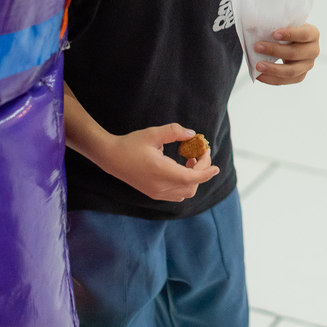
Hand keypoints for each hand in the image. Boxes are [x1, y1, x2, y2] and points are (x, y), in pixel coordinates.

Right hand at [97, 123, 219, 201]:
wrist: (110, 157)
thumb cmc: (131, 144)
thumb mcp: (152, 133)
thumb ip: (174, 132)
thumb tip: (192, 134)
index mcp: (161, 172)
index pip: (191, 178)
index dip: (206, 173)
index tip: (216, 166)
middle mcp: (160, 187)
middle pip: (191, 186)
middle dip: (201, 171)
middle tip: (200, 153)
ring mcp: (156, 193)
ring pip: (185, 192)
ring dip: (193, 179)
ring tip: (190, 160)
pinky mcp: (153, 194)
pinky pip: (177, 195)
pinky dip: (185, 184)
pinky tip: (180, 169)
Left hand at [254, 23, 319, 84]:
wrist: (290, 41)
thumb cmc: (286, 29)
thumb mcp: (284, 23)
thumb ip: (273, 23)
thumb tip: (252, 26)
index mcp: (313, 34)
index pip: (304, 34)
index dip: (290, 34)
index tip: (274, 34)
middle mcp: (313, 50)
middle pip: (295, 53)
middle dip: (275, 50)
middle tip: (257, 47)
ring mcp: (308, 65)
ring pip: (291, 71)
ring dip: (273, 69)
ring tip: (258, 66)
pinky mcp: (300, 76)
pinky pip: (285, 81)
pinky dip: (271, 79)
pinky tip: (259, 75)